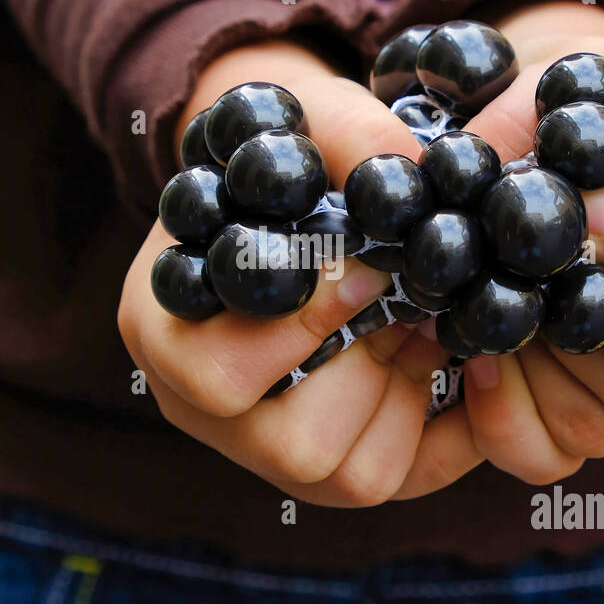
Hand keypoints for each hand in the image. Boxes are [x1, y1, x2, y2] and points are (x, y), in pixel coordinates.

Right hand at [118, 39, 453, 505]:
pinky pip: (396, 478)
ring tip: (412, 319)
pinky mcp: (322, 467)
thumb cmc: (292, 155)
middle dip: (368, 367)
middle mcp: (197, 407)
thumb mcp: (310, 124)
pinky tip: (438, 355)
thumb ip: (351, 137)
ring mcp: (257, 448)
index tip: (365, 268)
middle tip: (404, 300)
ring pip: (346, 474)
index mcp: (160, 329)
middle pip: (291, 447)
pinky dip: (443, 427)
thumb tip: (413, 174)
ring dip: (402, 392)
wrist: (298, 189)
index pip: (217, 375)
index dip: (306, 329)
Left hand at [393, 1, 603, 494]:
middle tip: (518, 275)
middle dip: (573, 325)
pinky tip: (473, 361)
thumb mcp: (562, 103)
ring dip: (532, 368)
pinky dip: (502, 419)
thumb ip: (543, 125)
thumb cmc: (564, 128)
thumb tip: (498, 165)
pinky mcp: (584, 425)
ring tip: (483, 309)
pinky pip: (550, 457)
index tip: (590, 206)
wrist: (534, 168)